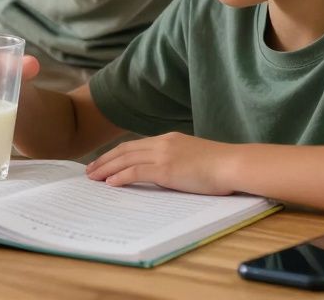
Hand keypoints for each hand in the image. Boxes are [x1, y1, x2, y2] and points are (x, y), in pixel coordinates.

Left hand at [85, 133, 238, 195]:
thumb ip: (176, 160)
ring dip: (106, 169)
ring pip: (126, 160)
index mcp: (169, 139)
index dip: (116, 154)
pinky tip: (110, 183)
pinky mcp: (166, 169)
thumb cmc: (219, 165)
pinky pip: (136, 171)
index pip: (134, 145)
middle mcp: (163, 143)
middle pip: (125, 150)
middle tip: (90, 171)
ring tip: (93, 178)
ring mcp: (164, 154)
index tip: (104, 162)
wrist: (233, 164)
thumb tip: (164, 172)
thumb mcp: (193, 157)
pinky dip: (120, 176)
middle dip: (105, 160)